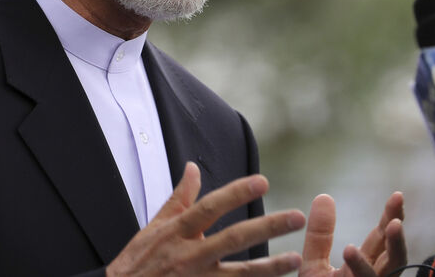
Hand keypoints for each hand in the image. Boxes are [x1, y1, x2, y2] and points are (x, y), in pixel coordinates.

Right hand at [106, 162, 305, 276]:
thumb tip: (193, 168)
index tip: (263, 181)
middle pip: (232, 238)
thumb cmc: (138, 263)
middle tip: (297, 217)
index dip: (236, 193)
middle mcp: (188, 256)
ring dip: (270, 268)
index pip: (210, 207)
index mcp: (177, 232)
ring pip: (238, 274)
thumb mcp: (155, 227)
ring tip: (296, 260)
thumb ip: (180, 198)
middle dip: (266, 227)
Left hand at [300, 192, 406, 276]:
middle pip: (392, 257)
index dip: (391, 218)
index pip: (382, 240)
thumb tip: (324, 197)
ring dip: (389, 250)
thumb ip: (320, 235)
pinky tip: (350, 250)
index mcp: (364, 268)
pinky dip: (359, 267)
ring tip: (390, 227)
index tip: (397, 196)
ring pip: (385, 274)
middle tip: (397, 216)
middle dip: (397, 236)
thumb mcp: (313, 266)